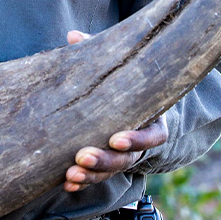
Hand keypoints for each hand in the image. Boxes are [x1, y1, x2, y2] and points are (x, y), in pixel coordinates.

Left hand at [62, 30, 167, 191]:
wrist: (139, 103)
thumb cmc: (129, 83)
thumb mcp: (123, 68)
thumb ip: (101, 53)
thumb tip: (74, 37)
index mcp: (152, 119)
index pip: (151, 136)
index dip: (135, 139)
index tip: (115, 139)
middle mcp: (141, 143)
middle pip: (127, 159)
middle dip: (105, 160)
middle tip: (82, 157)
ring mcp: (125, 157)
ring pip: (111, 171)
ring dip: (91, 175)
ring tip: (71, 174)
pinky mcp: (109, 164)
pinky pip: (98, 177)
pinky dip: (83, 181)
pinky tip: (67, 182)